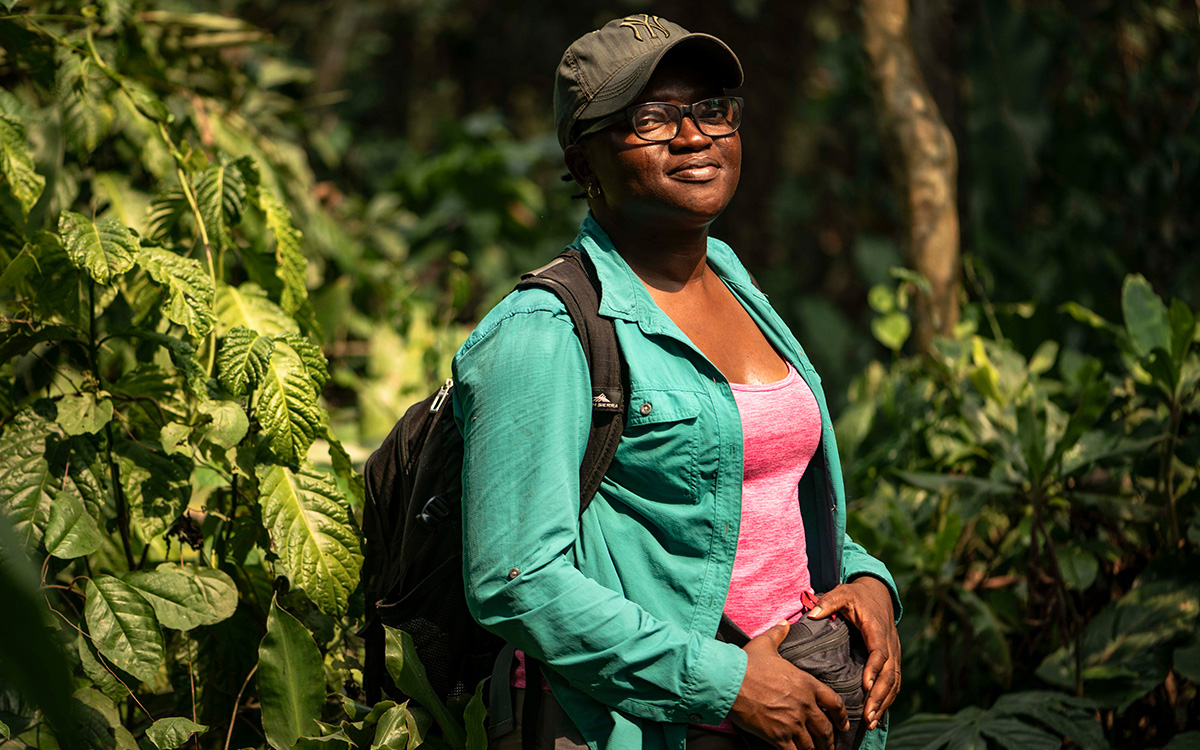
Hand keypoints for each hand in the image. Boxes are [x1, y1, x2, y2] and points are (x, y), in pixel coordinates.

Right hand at [729, 620, 848, 749]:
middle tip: (829, 745)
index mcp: (805, 684)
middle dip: (829, 740)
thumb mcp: (765, 644)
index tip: (843, 723)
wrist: (729, 681)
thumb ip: (779, 634)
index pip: (834, 702)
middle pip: (825, 729)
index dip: (842, 716)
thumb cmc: (747, 663)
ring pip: (811, 744)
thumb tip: (784, 625)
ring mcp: (791, 723)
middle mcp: (803, 705)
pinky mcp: (777, 736)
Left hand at [808, 576, 900, 730]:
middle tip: (868, 715)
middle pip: (890, 674)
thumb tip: (812, 615)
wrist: (878, 592)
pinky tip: (877, 715)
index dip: (874, 669)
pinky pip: (894, 682)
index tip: (865, 685)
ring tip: (871, 721)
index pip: (879, 652)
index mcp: (877, 629)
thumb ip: (828, 602)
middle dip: (880, 696)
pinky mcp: (892, 659)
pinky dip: (888, 699)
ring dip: (885, 702)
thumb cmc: (857, 595)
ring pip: (894, 682)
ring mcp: (893, 652)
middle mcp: (889, 643)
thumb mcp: (842, 593)